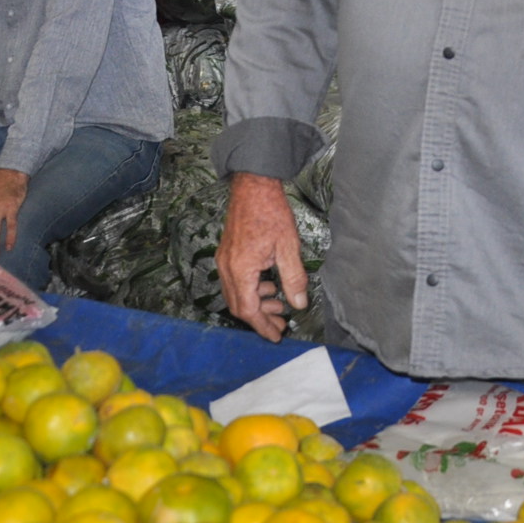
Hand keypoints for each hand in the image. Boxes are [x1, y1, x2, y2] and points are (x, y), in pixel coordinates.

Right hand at [219, 173, 307, 341]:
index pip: (248, 309)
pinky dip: (252, 290)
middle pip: (239, 306)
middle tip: (282, 324)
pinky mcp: (227, 254)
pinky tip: (269, 285)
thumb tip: (299, 304)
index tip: (276, 336)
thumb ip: (293, 278)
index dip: (263, 326)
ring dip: (257, 304)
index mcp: (241, 269)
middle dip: (260, 318)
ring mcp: (224, 260)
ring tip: (280, 305)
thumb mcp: (288, 246)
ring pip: (236, 295)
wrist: (254, 186)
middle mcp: (227, 268)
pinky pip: (236, 282)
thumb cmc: (271, 212)